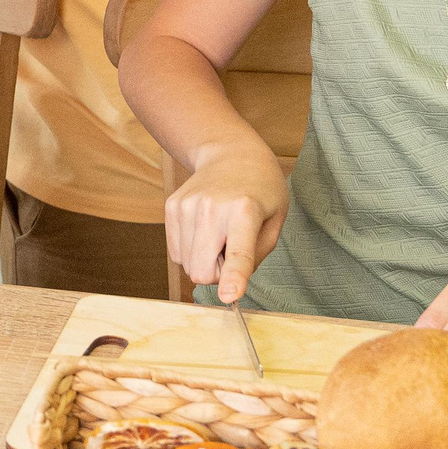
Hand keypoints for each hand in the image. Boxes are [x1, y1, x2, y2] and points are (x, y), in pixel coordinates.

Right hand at [165, 147, 287, 304]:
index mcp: (246, 210)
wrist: (231, 153)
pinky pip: (176, 252)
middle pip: (201, 270)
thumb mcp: (276, 221)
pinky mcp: (171, 207)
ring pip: (187, 265)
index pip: (239, 251)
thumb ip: (255, 256)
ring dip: (204, 260)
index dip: (232, 277)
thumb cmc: (261, 190)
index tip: (228, 295)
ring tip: (219, 233)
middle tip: (232, 251)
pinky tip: (204, 230)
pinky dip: (191, 250)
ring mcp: (187, 206)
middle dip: (216, 275)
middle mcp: (211, 207)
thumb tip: (226, 283)